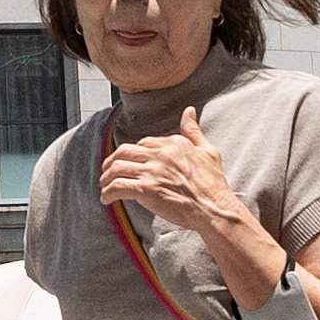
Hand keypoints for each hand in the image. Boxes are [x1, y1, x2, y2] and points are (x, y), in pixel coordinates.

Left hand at [98, 124, 284, 302]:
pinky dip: (108, 193)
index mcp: (173, 144)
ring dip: (106, 178)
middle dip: (112, 161)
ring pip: (117, 168)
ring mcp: (152, 171)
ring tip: (104, 186)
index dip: (133, 153)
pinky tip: (107, 199)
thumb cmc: (213, 184)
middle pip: (125, 152)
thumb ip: (194, 131)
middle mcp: (161, 154)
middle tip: (108, 171)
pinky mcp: (147, 189)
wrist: (214, 208)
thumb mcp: (208, 151)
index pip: (143, 143)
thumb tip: (189, 111)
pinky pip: (118, 187)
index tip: (129, 162)